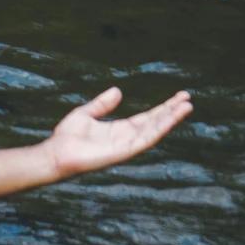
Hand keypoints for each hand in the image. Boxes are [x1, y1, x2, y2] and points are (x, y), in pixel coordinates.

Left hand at [46, 86, 191, 178]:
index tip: (179, 97)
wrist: (56, 153)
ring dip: (171, 119)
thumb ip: (102, 104)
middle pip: (155, 123)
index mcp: (120, 129)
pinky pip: (145, 140)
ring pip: (155, 131)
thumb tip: (118, 91)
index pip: (148, 117)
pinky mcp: (124, 152)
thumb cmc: (67, 136)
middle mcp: (127, 137)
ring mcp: (127, 145)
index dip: (163, 108)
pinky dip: (158, 129)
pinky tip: (169, 119)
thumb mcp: (86, 113)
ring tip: (186, 106)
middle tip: (188, 98)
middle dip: (172, 111)